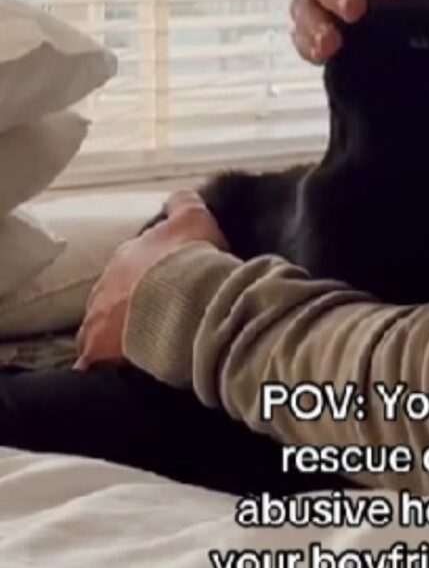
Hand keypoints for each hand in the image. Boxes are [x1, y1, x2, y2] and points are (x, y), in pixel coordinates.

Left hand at [73, 190, 228, 370]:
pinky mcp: (98, 352)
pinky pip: (93, 362)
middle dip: (129, 304)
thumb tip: (178, 196)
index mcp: (126, 255)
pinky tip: (114, 371)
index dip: (151, 272)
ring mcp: (98, 320)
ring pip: (100, 326)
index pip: (131, 263)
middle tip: (156, 314)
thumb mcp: (196, 218)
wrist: (185, 302)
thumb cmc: (191, 260)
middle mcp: (104, 285)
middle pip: (112, 295)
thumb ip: (184, 203)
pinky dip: (101, 365)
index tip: (169, 282)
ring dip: (115, 333)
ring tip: (139, 343)